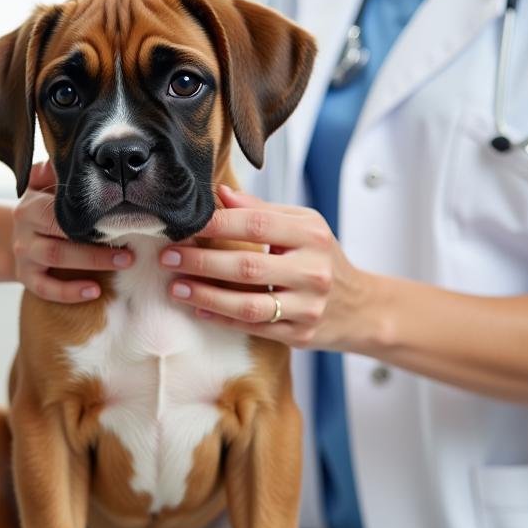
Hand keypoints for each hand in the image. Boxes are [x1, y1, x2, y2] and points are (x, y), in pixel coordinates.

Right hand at [12, 161, 132, 301]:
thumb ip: (53, 173)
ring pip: (56, 258)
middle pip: (60, 234)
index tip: (121, 216)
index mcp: (30, 204)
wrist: (14, 238)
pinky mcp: (25, 278)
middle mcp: (23, 228)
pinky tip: (94, 292)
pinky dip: (69, 292)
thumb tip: (69, 157)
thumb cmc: (41, 211)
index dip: (89, 215)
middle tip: (133, 247)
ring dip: (92, 263)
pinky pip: (45, 289)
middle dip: (98, 242)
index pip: (58, 208)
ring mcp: (24, 254)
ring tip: (124, 263)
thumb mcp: (41, 188)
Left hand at [159, 185, 378, 350]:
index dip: (216, 223)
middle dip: (201, 261)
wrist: (360, 307)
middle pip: (247, 265)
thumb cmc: (322, 259)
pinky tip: (198, 309)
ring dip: (206, 295)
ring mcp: (307, 306)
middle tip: (168, 257)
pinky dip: (222, 318)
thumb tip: (220, 193)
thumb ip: (262, 211)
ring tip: (176, 287)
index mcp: (311, 235)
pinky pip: (253, 328)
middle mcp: (312, 270)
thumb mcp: (303, 227)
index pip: (256, 224)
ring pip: (248, 303)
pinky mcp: (299, 334)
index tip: (183, 224)